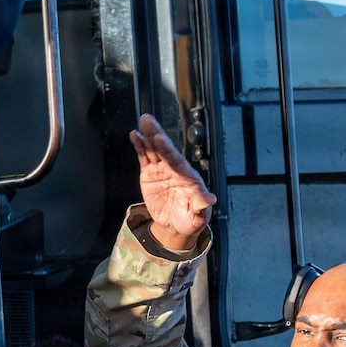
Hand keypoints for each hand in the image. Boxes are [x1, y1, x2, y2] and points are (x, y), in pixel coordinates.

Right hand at [130, 114, 214, 251]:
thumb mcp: (198, 216)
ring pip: (153, 149)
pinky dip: (139, 146)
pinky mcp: (150, 174)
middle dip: (156, 133)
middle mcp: (174, 169)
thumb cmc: (191, 220)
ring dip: (147, 135)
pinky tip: (134, 135)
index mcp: (186, 176)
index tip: (159, 137)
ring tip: (142, 121)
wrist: (176, 226)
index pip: (175, 159)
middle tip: (148, 119)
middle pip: (163, 149)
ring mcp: (161, 170)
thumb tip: (210, 198)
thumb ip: (202, 206)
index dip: (166, 148)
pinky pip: (144, 158)